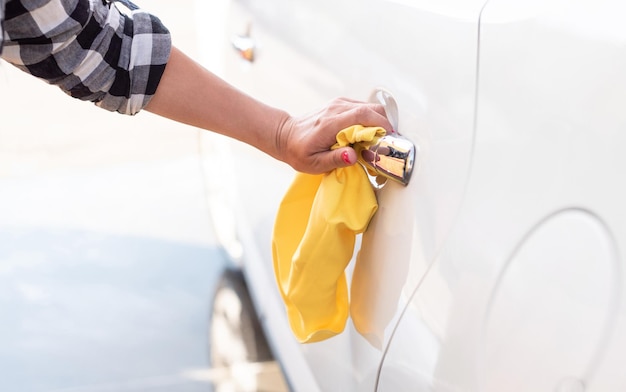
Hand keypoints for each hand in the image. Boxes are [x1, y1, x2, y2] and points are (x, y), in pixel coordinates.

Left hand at [276, 98, 391, 173]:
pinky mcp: (340, 105)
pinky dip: (371, 120)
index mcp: (331, 123)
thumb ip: (335, 160)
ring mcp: (338, 104)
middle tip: (387, 142)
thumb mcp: (314, 163)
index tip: (390, 139)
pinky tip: (367, 134)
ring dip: (379, 122)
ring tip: (378, 140)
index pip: (363, 116)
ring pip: (369, 107)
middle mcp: (336, 109)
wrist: (285, 136)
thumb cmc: (299, 152)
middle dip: (385, 124)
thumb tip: (353, 156)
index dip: (382, 125)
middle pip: (371, 108)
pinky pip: (362, 108)